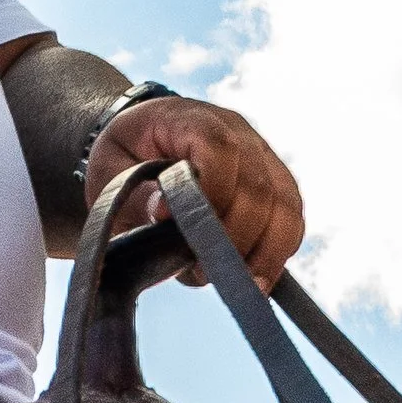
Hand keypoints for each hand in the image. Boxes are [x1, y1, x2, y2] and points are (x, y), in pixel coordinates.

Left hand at [83, 93, 303, 290]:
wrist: (143, 147)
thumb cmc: (125, 159)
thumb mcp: (110, 171)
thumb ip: (134, 193)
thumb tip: (163, 213)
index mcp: (192, 119)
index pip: (219, 149)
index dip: (209, 193)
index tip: (177, 228)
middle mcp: (239, 133)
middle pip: (258, 187)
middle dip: (233, 237)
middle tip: (203, 270)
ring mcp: (263, 158)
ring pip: (285, 206)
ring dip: (264, 252)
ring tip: (235, 283)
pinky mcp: (276, 186)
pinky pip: (292, 221)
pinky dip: (277, 252)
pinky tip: (253, 277)